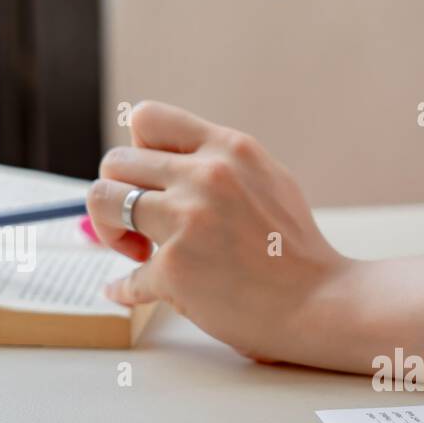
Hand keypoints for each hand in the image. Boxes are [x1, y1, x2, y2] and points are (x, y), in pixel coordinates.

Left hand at [86, 101, 346, 362]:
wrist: (321, 303)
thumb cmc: (296, 250)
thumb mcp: (269, 180)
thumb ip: (220, 164)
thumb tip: (164, 164)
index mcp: (228, 149)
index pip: (147, 119)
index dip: (138, 151)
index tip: (153, 181)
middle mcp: (205, 177)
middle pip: (116, 163)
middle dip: (117, 195)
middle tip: (139, 227)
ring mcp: (187, 222)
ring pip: (102, 202)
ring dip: (109, 230)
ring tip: (137, 251)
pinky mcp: (176, 270)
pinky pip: (127, 275)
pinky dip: (126, 288)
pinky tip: (131, 292)